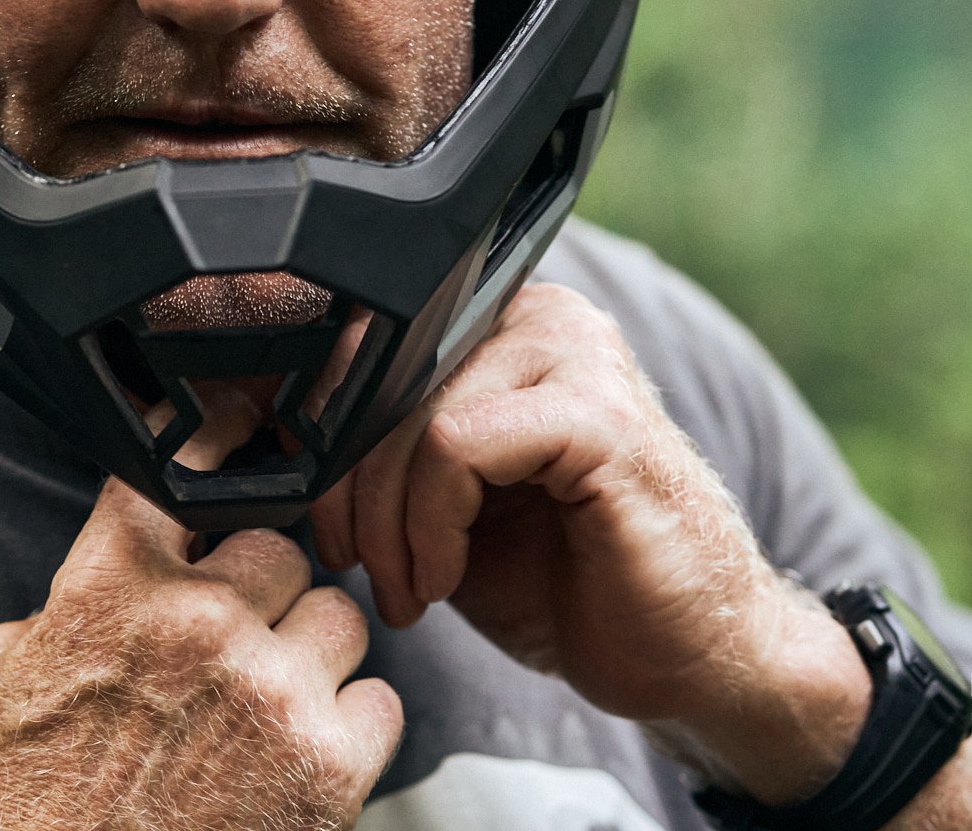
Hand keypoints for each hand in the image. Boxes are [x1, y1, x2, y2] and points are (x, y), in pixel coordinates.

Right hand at [0, 476, 402, 830]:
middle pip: (280, 544)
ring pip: (339, 614)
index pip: (172, 472)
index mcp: (110, 590)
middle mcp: (197, 624)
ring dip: (313, 654)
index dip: (209, 443)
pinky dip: (352, 725)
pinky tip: (306, 752)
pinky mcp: (328, 762)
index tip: (235, 433)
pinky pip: (381, 699)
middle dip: (264, 589)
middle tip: (239, 639)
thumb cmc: (31, 813)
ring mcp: (270, 690)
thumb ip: (55, 607)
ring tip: (271, 703)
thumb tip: (93, 577)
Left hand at [309, 283, 868, 804]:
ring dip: (387, 521)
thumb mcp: (444, 506)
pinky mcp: (600, 416)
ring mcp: (578, 356)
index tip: (325, 525)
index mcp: (503, 325)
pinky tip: (444, 576)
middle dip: (349, 492)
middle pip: (383, 378)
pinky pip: (458, 445)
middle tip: (363, 571)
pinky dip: (431, 523)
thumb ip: (384, 455)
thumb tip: (283, 437)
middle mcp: (542, 317)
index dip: (324, 438)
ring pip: (412, 415)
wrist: (688, 656)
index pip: (370, 344)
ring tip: (408, 588)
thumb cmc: (566, 581)